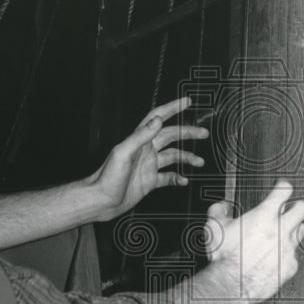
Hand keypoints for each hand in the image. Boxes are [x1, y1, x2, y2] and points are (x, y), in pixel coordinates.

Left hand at [86, 97, 207, 219]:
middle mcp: (145, 151)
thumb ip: (140, 136)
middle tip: (202, 133)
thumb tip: (156, 121)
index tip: (186, 102)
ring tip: (199, 161)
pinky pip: (168, 177)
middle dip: (187, 133)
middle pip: (171, 136)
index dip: (172, 109)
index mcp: (139, 141)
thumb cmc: (106, 178)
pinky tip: (183, 180)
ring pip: (173, 157)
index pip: (157, 118)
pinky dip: (178, 177)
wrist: (101, 201)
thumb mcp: (123, 153)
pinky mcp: (149, 181)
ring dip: (187, 157)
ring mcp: (148, 166)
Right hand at [204, 180, 303, 302]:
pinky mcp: (290, 266)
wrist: (231, 284)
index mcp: (264, 215)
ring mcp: (288, 248)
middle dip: (296, 207)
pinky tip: (276, 257)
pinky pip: (294, 256)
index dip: (282, 187)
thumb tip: (222, 206)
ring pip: (302, 230)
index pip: (284, 190)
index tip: (281, 188)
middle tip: (289, 210)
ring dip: (294, 229)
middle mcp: (281, 229)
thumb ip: (218, 210)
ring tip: (283, 233)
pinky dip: (286, 255)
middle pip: (303, 208)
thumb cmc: (224, 257)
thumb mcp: (214, 227)